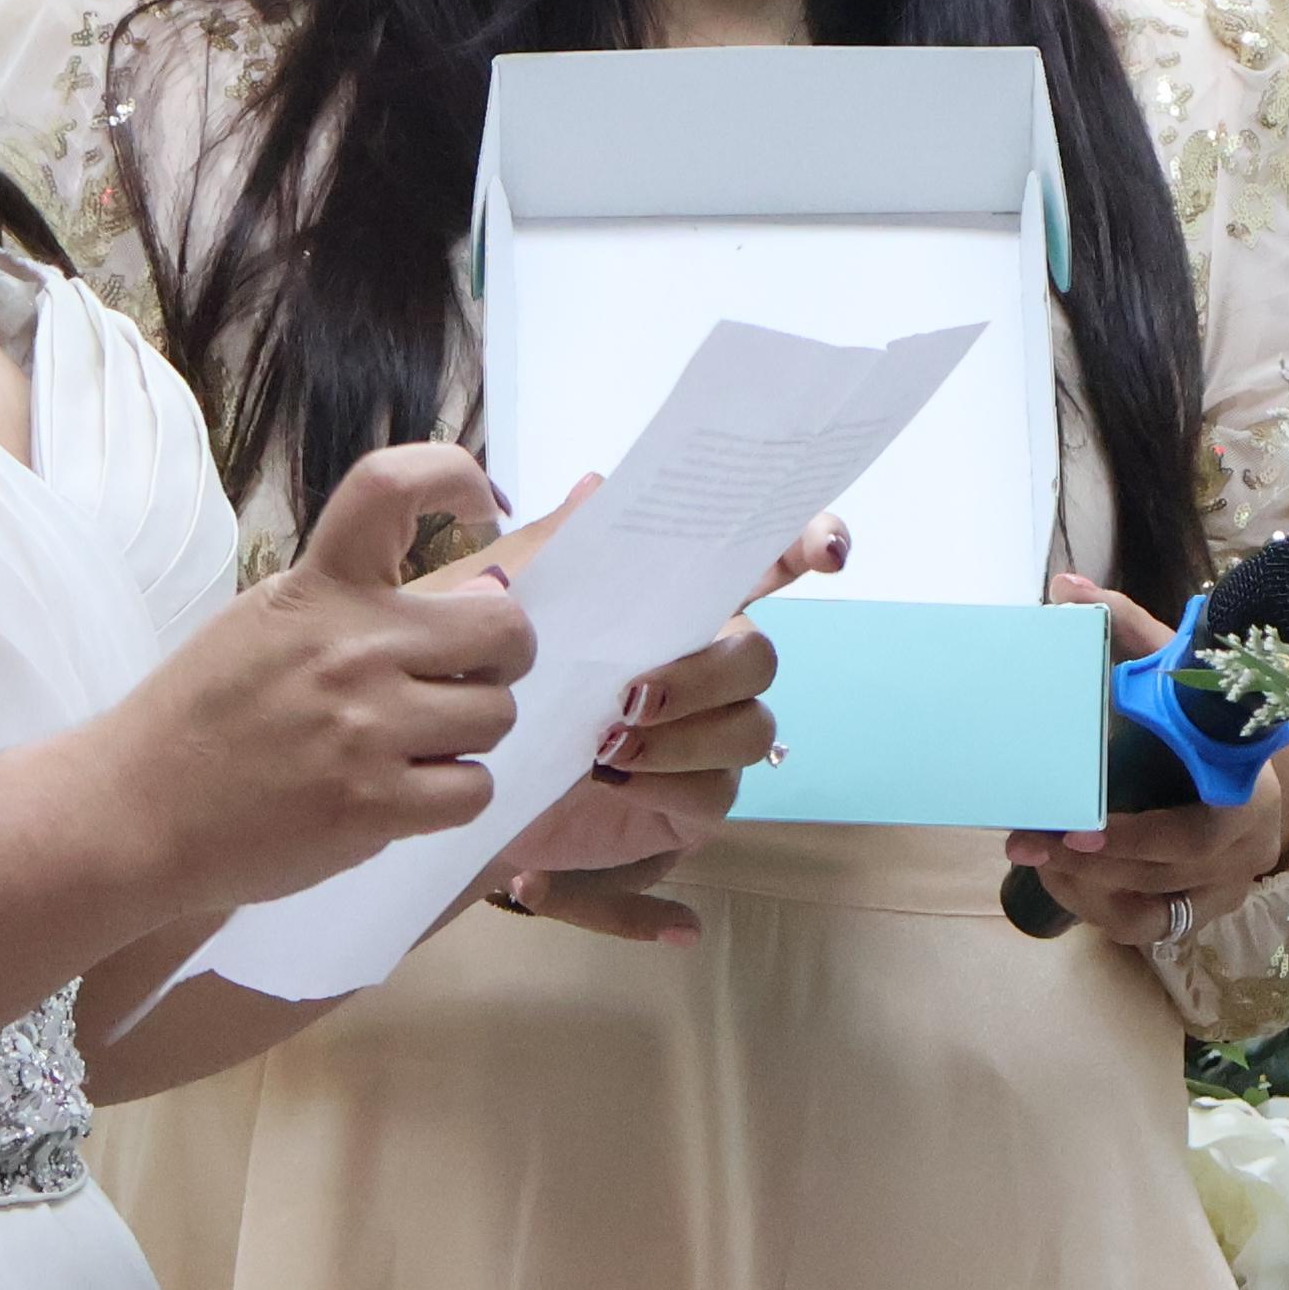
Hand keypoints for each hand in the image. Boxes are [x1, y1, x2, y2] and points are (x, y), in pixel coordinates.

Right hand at [102, 443, 532, 913]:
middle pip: (504, 628)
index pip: (390, 487)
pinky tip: (407, 790)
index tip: (482, 505)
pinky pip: (475, 790)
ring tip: (418, 741)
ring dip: (471, 731)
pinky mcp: (374, 806)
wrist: (137, 813)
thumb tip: (483, 594)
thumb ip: (364, 606)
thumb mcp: (266, 624)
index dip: (454, 476)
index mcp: (316, 589)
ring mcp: (366, 729)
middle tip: (466, 674)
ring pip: (497, 715)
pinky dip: (453, 793)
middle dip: (502, 653)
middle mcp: (350, 648)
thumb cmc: (203, 715)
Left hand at [480, 502, 841, 946]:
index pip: (759, 567)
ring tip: (608, 746)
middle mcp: (704, 667)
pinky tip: (613, 782)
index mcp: (673, 607)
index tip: (828, 553)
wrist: (459, 781)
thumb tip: (596, 489)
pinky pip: (718, 791)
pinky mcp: (691, 800)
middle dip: (707, 673)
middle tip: (632, 694)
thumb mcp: (501, 605)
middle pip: (761, 655)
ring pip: (752, 727)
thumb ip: (552, 550)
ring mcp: (706, 735)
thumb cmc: (490, 675)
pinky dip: (667, 785)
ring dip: (685, 735)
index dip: (805, 549)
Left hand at [999, 574, 1288, 954]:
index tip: (1076, 831)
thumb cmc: (1206, 708)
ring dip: (1087, 889)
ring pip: (1153, 909)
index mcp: (1247, 789)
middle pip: (1163, 875)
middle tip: (1026, 843)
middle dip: (1089, 864)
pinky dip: (1102, 911)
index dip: (1136, 837)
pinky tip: (1064, 885)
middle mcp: (1247, 847)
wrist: (1255, 751)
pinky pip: (1150, 928)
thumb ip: (1126, 627)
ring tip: (1035, 859)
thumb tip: (1065, 588)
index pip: (1196, 832)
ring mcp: (1230, 885)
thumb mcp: (1176, 664)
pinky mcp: (1209, 909)